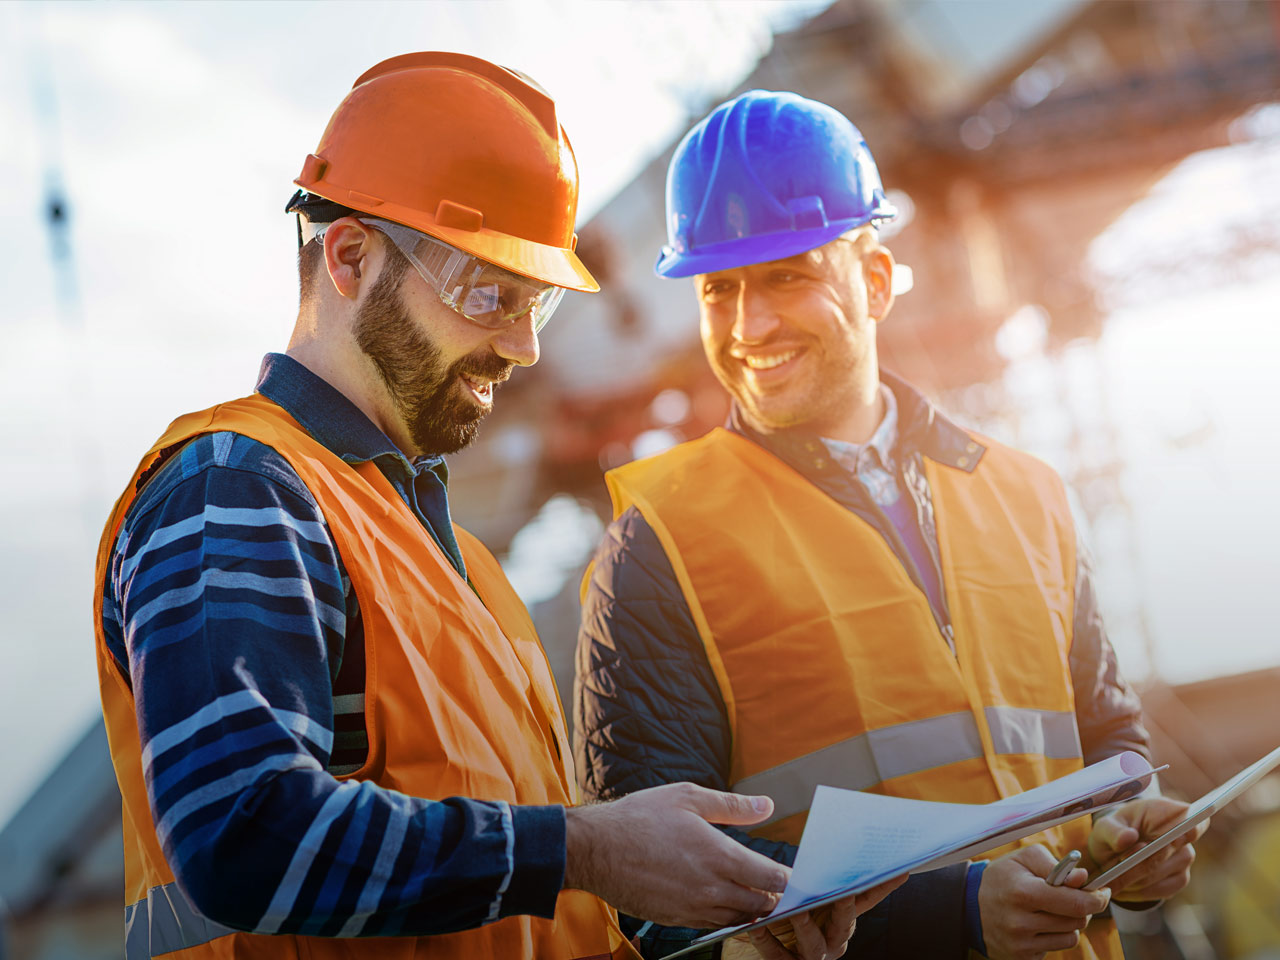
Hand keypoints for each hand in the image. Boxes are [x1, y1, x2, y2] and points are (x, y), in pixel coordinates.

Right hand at [563, 782, 788, 929]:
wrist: (594, 849)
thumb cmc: (639, 817)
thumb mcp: (687, 797)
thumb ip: (731, 806)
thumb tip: (767, 806)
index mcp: (719, 855)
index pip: (772, 878)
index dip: (788, 878)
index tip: (792, 872)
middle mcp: (711, 888)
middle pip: (762, 905)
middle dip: (775, 897)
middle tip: (779, 887)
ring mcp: (693, 908)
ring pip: (739, 920)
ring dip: (751, 909)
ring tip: (755, 894)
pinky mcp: (676, 920)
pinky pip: (713, 925)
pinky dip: (725, 916)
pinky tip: (722, 901)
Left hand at [728, 876, 906, 959]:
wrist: (764, 950)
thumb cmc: (787, 913)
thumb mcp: (805, 892)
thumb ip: (816, 876)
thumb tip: (829, 843)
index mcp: (841, 919)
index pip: (866, 899)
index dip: (883, 886)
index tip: (899, 870)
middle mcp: (833, 940)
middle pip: (844, 924)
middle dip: (844, 907)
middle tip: (842, 891)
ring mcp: (813, 956)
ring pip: (814, 944)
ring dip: (805, 926)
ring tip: (795, 911)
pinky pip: (778, 955)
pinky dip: (767, 940)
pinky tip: (757, 925)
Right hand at [979, 845, 1110, 959]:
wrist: (969, 905)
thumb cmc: (1003, 877)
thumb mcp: (1024, 859)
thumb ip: (1056, 865)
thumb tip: (1084, 879)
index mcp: (1023, 892)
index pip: (1077, 903)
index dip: (1097, 898)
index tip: (1102, 892)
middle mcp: (1020, 922)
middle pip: (1078, 921)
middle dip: (1082, 907)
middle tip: (1072, 897)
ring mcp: (1020, 944)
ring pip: (1070, 937)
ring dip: (1068, 923)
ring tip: (1050, 910)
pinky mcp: (1021, 958)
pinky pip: (1055, 949)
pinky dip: (1053, 936)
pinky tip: (1038, 925)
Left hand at [1086, 797, 1206, 902]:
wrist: (1115, 849)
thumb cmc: (1113, 832)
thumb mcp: (1104, 826)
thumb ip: (1113, 830)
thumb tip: (1129, 837)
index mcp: (1164, 810)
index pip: (1190, 819)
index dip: (1188, 829)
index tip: (1174, 838)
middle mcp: (1182, 834)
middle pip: (1162, 853)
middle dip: (1133, 863)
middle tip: (1111, 869)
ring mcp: (1184, 857)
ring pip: (1156, 874)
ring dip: (1132, 879)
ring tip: (1112, 876)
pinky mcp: (1180, 879)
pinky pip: (1158, 890)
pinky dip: (1138, 890)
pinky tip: (1124, 886)